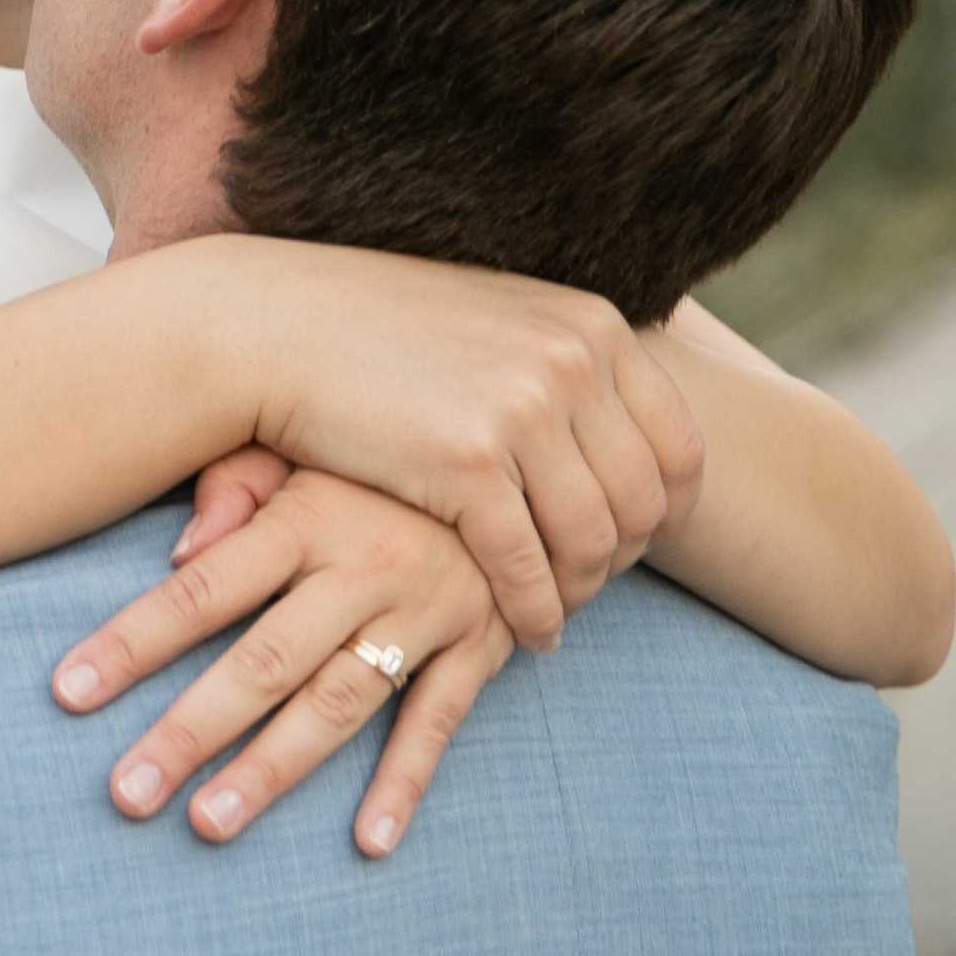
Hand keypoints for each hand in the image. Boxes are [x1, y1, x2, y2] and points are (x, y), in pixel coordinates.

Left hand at [54, 459, 518, 855]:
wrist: (522, 442)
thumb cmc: (380, 451)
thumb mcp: (306, 440)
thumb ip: (236, 482)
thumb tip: (178, 554)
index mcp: (309, 514)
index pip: (204, 588)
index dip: (134, 641)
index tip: (68, 692)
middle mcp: (364, 567)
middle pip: (263, 661)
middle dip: (190, 730)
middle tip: (126, 793)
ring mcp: (426, 610)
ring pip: (339, 701)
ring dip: (273, 768)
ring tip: (208, 824)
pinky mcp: (480, 644)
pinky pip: (440, 722)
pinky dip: (406, 783)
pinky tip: (370, 841)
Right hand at [213, 242, 703, 649]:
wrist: (276, 327)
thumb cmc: (379, 332)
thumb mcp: (499, 324)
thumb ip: (566, 367)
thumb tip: (624, 430)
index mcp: (593, 325)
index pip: (679, 445)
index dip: (668, 512)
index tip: (639, 547)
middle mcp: (573, 361)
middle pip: (644, 501)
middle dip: (623, 561)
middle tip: (588, 589)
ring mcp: (524, 410)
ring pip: (593, 541)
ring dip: (578, 593)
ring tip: (554, 613)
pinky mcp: (468, 464)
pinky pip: (528, 567)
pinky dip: (533, 612)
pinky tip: (523, 632)